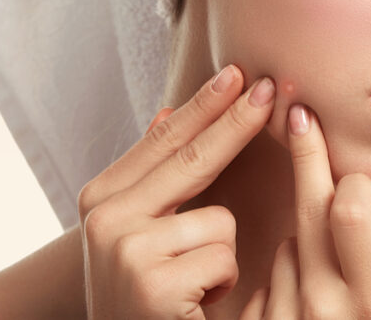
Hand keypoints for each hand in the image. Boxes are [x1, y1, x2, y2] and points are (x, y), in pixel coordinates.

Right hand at [77, 64, 276, 319]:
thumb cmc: (142, 298)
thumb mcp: (136, 235)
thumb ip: (151, 178)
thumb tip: (164, 111)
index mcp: (100, 198)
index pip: (164, 140)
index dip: (204, 106)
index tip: (238, 73)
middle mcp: (103, 218)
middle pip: (192, 157)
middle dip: (237, 121)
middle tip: (271, 87)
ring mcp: (124, 249)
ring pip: (218, 220)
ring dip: (219, 257)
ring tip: (192, 286)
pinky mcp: (151, 283)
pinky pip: (222, 257)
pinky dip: (220, 284)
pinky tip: (192, 306)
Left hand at [240, 104, 370, 318]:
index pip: (348, 212)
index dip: (352, 181)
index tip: (355, 169)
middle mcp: (321, 311)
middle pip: (308, 215)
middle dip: (308, 161)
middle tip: (298, 114)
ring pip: (286, 247)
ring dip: (302, 235)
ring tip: (323, 250)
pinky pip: (263, 284)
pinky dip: (281, 274)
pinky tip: (299, 285)